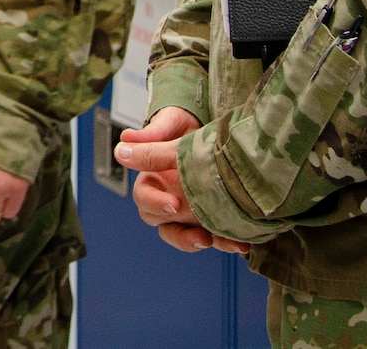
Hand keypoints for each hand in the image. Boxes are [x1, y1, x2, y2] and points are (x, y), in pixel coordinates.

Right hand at [115, 107, 249, 254]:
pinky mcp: (212, 215)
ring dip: (202, 243)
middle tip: (201, 236)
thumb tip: (126, 140)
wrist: (215, 130)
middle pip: (164, 224)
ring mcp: (191, 209)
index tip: (174, 204)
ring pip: (187, 236)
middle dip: (181, 235)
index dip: (155, 203)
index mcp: (154, 179)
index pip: (144, 197)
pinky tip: (240, 243)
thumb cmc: (186, 125)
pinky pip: (214, 235)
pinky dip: (226, 242)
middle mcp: (170, 197)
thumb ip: (153, 134)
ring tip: (223, 243)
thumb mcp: (172, 123)